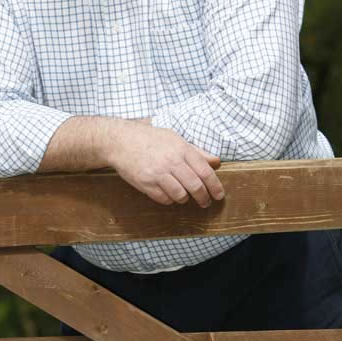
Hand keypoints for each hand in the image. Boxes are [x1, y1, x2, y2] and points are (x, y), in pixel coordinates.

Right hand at [107, 121, 223, 207]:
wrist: (122, 141)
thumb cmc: (151, 139)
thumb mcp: (175, 139)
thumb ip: (197, 151)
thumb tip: (216, 161)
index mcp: (181, 149)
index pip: (205, 171)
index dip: (215, 186)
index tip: (219, 195)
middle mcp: (171, 162)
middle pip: (195, 186)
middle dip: (204, 198)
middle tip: (205, 202)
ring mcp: (158, 174)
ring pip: (181, 196)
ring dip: (185, 199)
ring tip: (184, 196)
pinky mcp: (146, 184)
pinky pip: (164, 199)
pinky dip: (169, 200)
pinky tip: (168, 194)